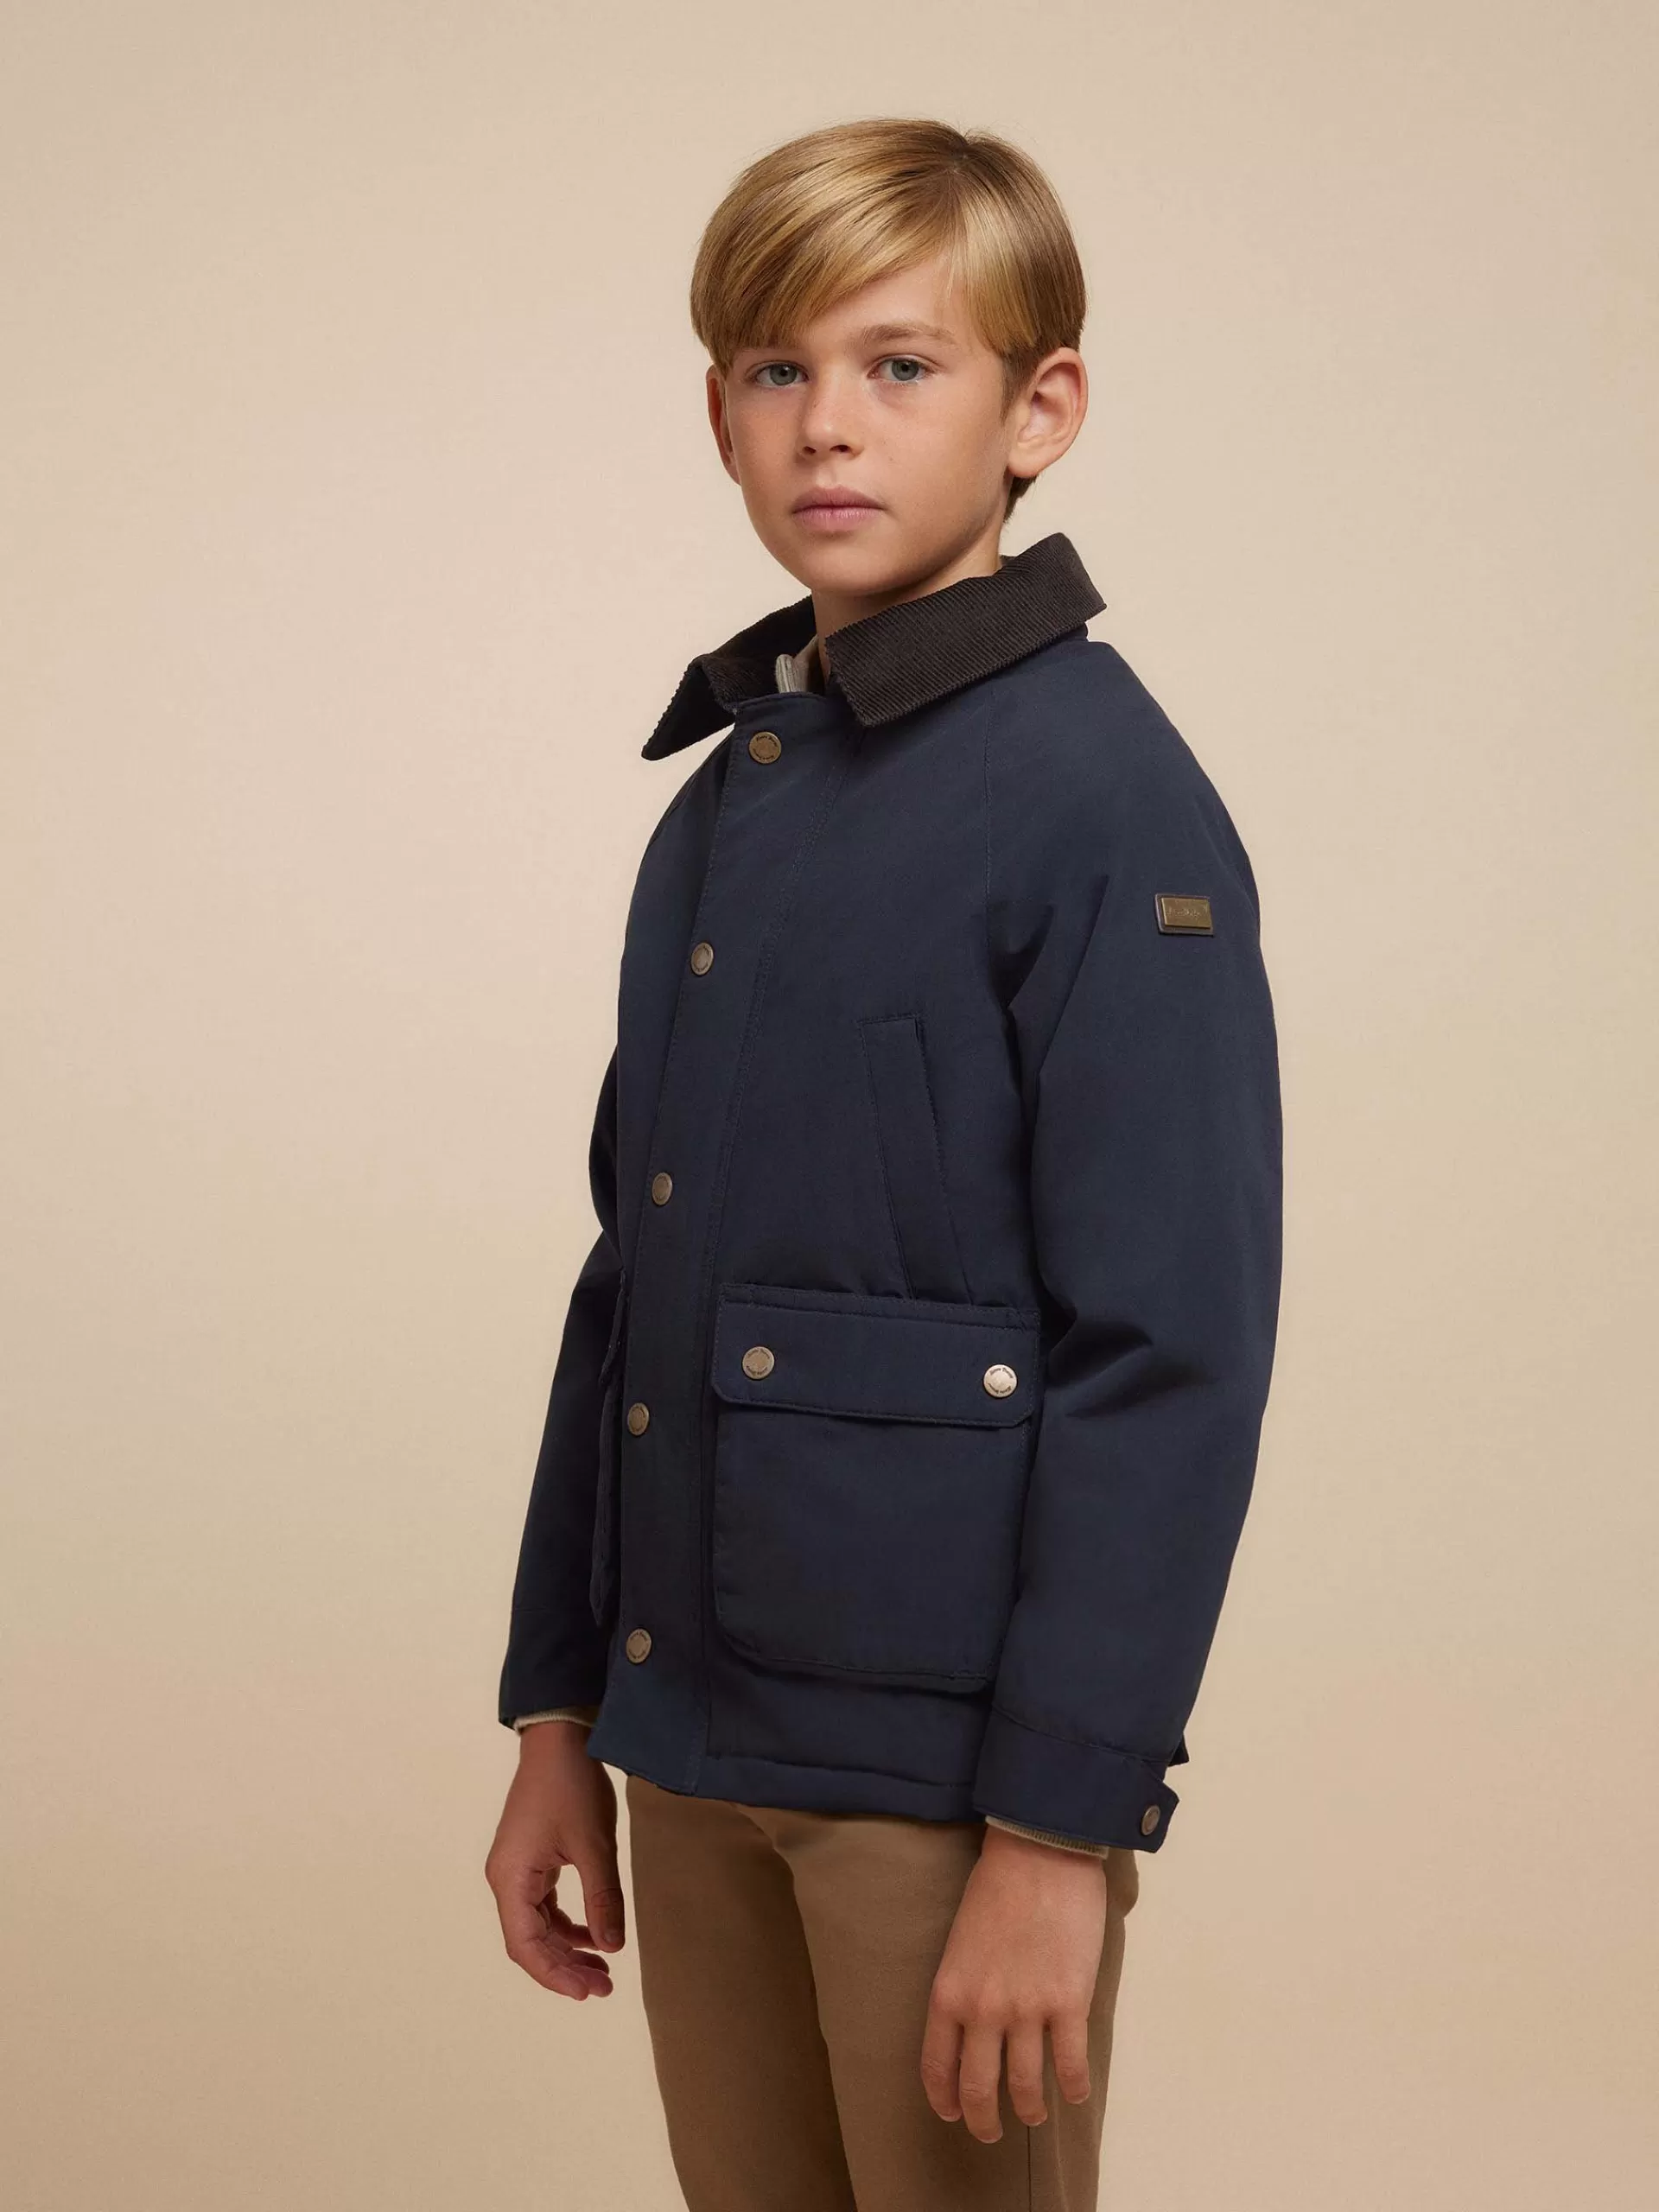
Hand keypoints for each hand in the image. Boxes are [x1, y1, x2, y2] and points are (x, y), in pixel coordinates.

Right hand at [484, 1722, 625, 1997]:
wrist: (560, 1738)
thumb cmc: (573, 1787)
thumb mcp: (594, 1846)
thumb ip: (602, 1899)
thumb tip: (613, 1947)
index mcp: (511, 1878)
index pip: (526, 1946)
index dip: (556, 1974)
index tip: (589, 1991)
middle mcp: (505, 1878)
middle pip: (529, 1940)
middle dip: (564, 1966)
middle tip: (604, 1987)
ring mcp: (516, 1868)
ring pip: (537, 1925)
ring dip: (567, 1947)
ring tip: (603, 1968)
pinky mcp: (530, 1858)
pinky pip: (544, 1904)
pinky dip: (568, 1923)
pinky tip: (595, 1933)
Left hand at [920, 1826, 1110, 2140]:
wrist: (1039, 1852)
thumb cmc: (998, 1887)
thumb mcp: (961, 1941)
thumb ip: (964, 1987)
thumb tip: (974, 2026)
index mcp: (949, 1992)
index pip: (937, 2065)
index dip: (945, 2098)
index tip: (952, 2112)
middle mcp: (983, 2010)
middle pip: (978, 2088)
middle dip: (983, 2120)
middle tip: (990, 2132)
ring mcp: (1027, 2010)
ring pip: (1025, 2088)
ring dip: (1030, 2110)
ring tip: (1035, 2114)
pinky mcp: (1069, 2003)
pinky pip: (1071, 2066)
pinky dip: (1073, 2088)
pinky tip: (1073, 2093)